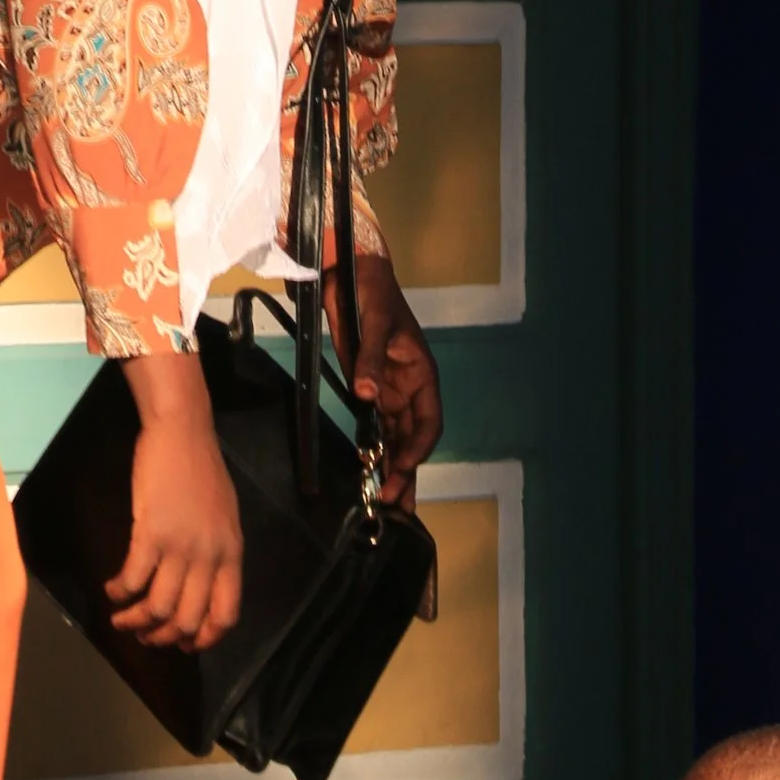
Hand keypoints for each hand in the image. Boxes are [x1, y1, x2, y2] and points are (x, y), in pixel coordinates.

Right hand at [108, 356, 243, 650]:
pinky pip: (133, 579)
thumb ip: (216, 552)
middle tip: (144, 636)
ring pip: (157, 607)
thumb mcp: (224, 517)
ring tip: (120, 620)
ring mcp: (180, 547)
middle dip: (162, 637)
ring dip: (135, 621)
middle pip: (187, 619)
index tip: (183, 645)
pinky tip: (111, 590)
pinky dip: (119, 592)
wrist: (182, 432)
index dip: (203, 639)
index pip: (225, 615)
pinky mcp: (151, 533)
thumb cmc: (201, 470)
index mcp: (231, 554)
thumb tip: (199, 585)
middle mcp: (209, 557)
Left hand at [349, 253, 442, 501]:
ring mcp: (389, 392)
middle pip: (413, 439)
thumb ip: (371, 360)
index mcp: (422, 374)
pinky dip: (376, 451)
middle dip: (406, 472)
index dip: (417, 450)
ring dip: (392, 468)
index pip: (428, 423)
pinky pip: (377, 428)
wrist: (351, 273)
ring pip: (396, 439)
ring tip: (385, 502)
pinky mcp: (368, 389)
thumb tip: (367, 394)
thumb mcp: (376, 323)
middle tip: (394, 506)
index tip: (402, 470)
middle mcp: (409, 389)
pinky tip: (370, 472)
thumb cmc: (373, 293)